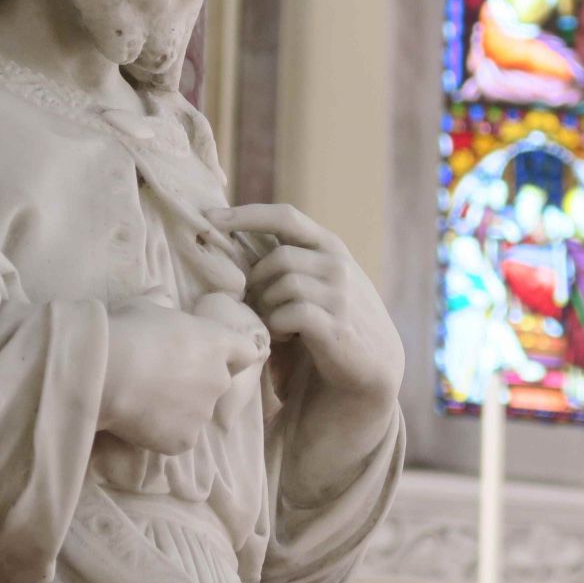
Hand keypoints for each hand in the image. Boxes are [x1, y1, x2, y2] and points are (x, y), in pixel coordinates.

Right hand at [100, 295, 266, 454]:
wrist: (107, 373)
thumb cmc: (129, 331)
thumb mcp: (144, 304)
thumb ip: (160, 302)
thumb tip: (163, 296)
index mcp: (216, 343)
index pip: (246, 352)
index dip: (233, 356)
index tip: (218, 358)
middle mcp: (218, 379)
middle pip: (218, 384)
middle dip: (198, 384)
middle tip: (163, 381)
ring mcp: (203, 413)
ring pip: (197, 414)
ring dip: (180, 410)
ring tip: (145, 403)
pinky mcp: (185, 440)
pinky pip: (178, 438)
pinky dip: (163, 433)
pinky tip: (139, 423)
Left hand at [205, 203, 403, 406]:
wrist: (373, 368)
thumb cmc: (334, 322)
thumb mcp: (319, 282)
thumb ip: (290, 263)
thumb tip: (232, 245)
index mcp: (330, 246)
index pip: (285, 217)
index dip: (246, 215)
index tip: (210, 217)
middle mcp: (338, 264)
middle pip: (278, 257)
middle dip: (257, 281)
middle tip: (256, 305)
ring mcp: (340, 294)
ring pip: (282, 285)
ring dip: (269, 307)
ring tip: (276, 324)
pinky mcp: (336, 325)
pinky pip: (289, 314)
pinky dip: (278, 327)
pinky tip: (286, 337)